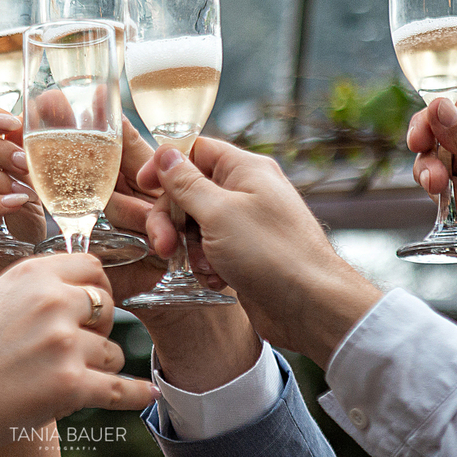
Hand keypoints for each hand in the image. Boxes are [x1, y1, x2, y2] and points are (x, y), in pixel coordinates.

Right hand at [0, 254, 157, 433]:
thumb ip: (37, 289)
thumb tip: (81, 290)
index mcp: (32, 274)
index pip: (92, 267)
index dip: (94, 287)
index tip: (89, 304)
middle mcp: (52, 302)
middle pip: (107, 305)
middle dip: (100, 325)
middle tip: (77, 344)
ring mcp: (64, 344)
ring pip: (111, 350)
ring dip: (97, 366)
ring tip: (63, 377)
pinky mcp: (70, 386)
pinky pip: (119, 388)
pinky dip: (134, 393)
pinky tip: (145, 393)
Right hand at [138, 137, 380, 366]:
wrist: (312, 307)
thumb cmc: (272, 254)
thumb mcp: (218, 213)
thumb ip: (186, 183)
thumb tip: (165, 153)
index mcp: (245, 169)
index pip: (195, 149)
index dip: (166, 165)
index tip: (144, 186)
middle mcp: (247, 191)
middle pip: (190, 191)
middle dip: (172, 219)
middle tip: (164, 246)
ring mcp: (247, 224)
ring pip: (196, 224)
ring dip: (190, 247)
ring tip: (203, 267)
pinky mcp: (246, 254)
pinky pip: (210, 250)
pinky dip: (206, 265)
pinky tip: (217, 281)